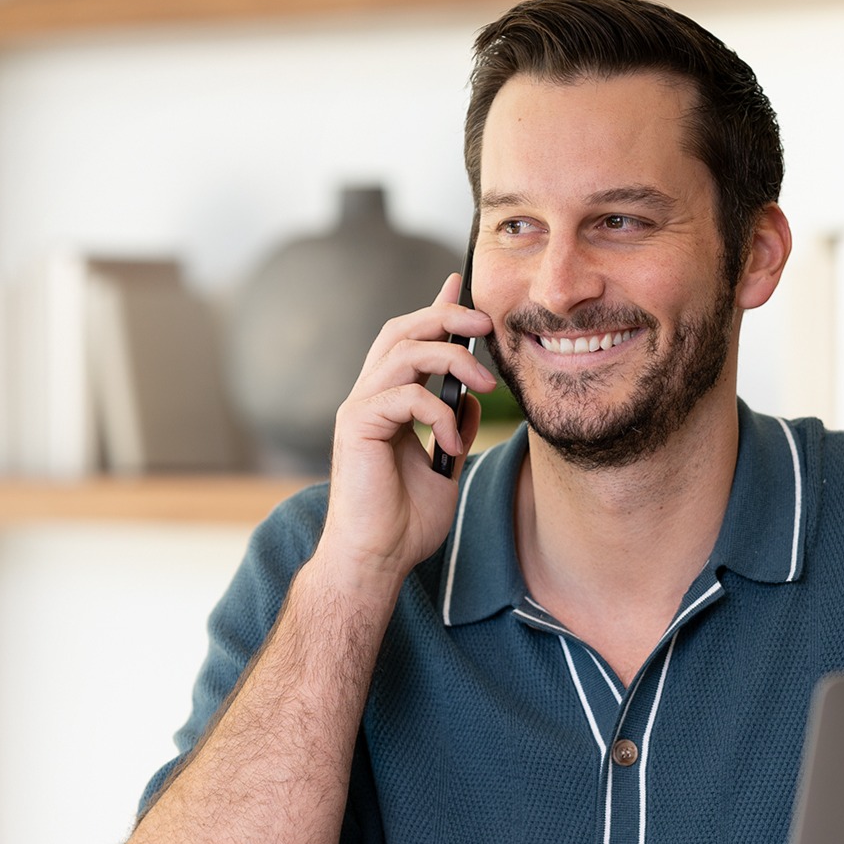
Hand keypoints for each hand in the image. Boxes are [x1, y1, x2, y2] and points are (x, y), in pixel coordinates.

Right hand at [314, 273, 495, 596]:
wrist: (379, 559)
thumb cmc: (405, 522)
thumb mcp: (444, 466)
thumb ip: (454, 427)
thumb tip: (470, 395)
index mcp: (388, 402)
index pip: (410, 339)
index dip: (436, 308)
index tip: (463, 284)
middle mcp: (369, 397)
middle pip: (402, 330)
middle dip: (447, 316)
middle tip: (486, 323)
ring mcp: (359, 409)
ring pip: (404, 352)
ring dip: (452, 359)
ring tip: (485, 384)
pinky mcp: (356, 425)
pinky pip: (403, 395)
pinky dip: (438, 412)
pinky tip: (452, 442)